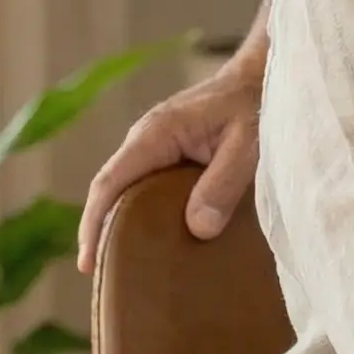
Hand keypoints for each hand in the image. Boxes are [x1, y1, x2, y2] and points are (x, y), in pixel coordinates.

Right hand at [76, 0, 271, 272]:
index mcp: (156, 133)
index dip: (94, 223)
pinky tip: (154, 239)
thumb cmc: (258, 103)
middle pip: (111, 191)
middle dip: (101, 232)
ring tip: (124, 270)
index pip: (109, 183)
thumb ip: (224, 183)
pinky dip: (143, 212)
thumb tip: (197, 228)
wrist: (265, 74)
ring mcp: (157, 143)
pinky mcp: (172, 151)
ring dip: (121, 224)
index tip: (88, 263)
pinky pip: (148, 185)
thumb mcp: (249, 143)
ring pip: (128, 189)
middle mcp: (147, 137)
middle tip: (104, 280)